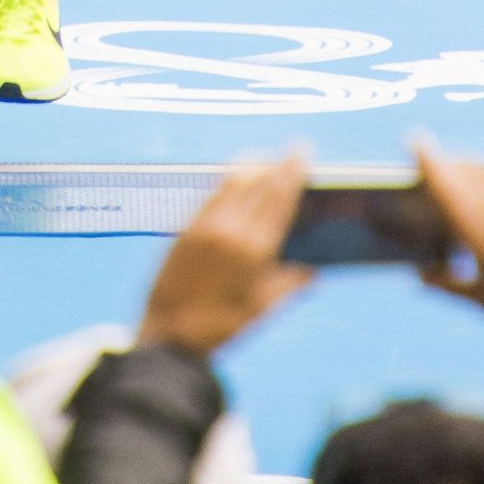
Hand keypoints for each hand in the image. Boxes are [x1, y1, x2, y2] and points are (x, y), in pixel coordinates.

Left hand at [136, 151, 314, 354]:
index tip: (302, 152)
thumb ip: (289, 286)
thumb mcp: (260, 310)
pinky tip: (236, 177)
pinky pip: (211, 192)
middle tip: (293, 149)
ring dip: (252, 165)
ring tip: (266, 160)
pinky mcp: (185, 226)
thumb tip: (314, 272)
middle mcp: (230, 230)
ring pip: (232, 180)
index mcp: (253, 250)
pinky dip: (228, 179)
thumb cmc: (219, 327)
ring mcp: (204, 224)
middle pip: (259, 183)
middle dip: (278, 164)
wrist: (169, 334)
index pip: (279, 199)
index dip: (292, 172)